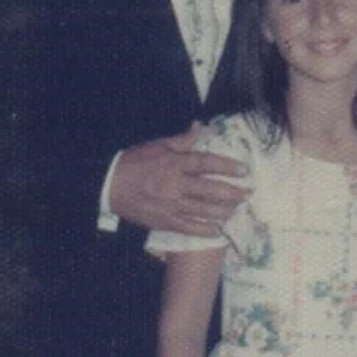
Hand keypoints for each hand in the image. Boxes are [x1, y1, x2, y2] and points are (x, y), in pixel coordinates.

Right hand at [111, 125, 249, 234]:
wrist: (109, 186)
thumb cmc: (134, 163)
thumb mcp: (157, 145)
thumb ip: (182, 140)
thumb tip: (200, 127)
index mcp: (174, 163)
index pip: (206, 163)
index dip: (227, 166)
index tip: (243, 169)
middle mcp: (175, 185)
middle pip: (211, 189)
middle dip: (233, 192)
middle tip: (248, 193)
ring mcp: (171, 205)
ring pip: (204, 210)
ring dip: (224, 211)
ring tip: (236, 209)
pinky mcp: (165, 220)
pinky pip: (190, 227)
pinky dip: (206, 230)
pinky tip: (218, 229)